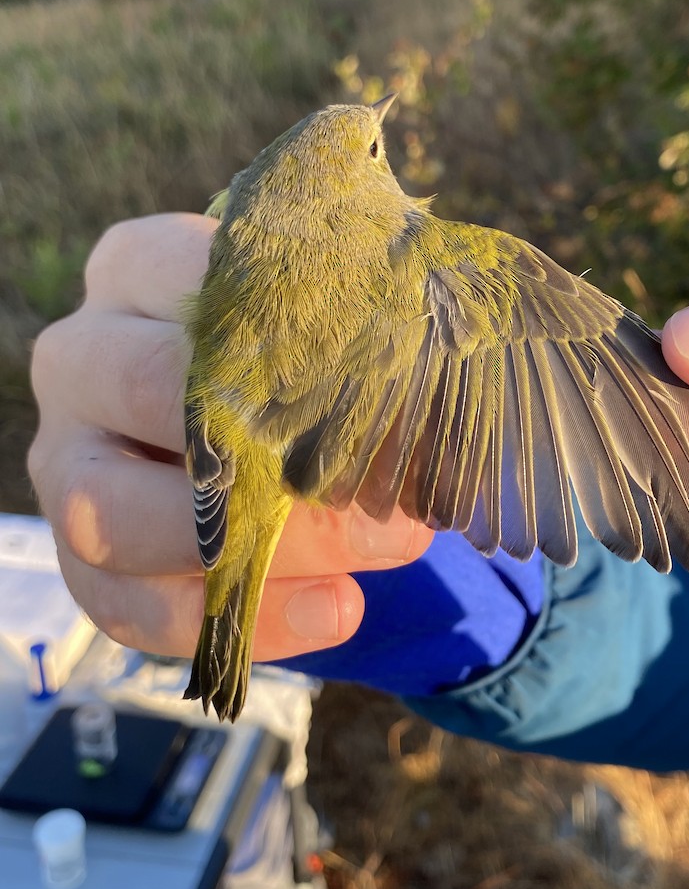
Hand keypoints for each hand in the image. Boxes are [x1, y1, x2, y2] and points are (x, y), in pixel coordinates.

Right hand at [28, 215, 433, 663]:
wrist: (257, 425)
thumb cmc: (299, 351)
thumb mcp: (328, 324)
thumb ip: (359, 346)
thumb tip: (424, 420)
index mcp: (136, 269)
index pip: (198, 283)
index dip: (299, 339)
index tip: (392, 376)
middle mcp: (81, 356)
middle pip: (145, 389)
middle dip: (274, 451)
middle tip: (390, 495)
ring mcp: (64, 459)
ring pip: (110, 511)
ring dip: (250, 549)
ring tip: (373, 559)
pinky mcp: (78, 556)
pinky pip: (127, 604)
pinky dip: (235, 619)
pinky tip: (336, 610)